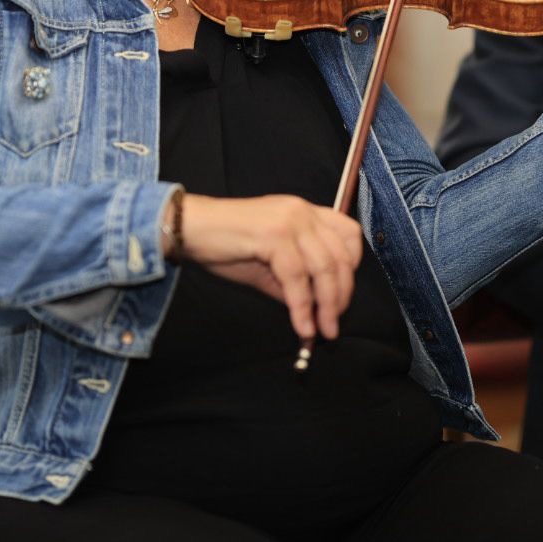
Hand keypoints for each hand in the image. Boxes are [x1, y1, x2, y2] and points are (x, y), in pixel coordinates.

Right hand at [177, 194, 363, 341]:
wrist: (190, 229)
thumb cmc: (225, 245)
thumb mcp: (269, 265)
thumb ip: (296, 282)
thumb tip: (317, 312)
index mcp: (305, 211)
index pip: (349, 234)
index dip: (353, 267)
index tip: (343, 295)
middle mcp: (302, 211)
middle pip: (340, 256)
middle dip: (341, 295)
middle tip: (333, 324)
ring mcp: (289, 221)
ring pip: (323, 267)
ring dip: (326, 305)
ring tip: (322, 330)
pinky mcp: (273, 235)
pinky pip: (297, 278)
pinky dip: (302, 307)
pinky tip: (302, 326)